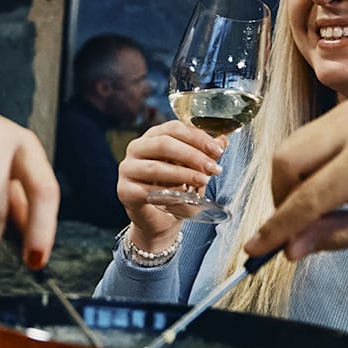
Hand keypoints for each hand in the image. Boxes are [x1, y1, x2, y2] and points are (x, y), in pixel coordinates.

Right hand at [116, 120, 225, 247]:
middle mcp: (136, 149)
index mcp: (152, 137)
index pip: (174, 128)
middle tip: (213, 168)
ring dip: (183, 174)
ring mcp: (128, 169)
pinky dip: (167, 194)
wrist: (160, 219)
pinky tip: (182, 196)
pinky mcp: (125, 191)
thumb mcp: (194, 169)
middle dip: (192, 156)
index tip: (217, 151)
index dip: (197, 137)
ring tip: (203, 181)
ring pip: (156, 168)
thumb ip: (205, 154)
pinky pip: (147, 190)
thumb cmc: (176, 188)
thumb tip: (223, 140)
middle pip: (163, 144)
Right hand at [245, 101, 347, 259]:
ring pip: (289, 150)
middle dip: (280, 200)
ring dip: (288, 184)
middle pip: (285, 163)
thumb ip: (335, 236)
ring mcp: (347, 114)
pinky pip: (304, 141)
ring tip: (310, 212)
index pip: (307, 198)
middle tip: (291, 231)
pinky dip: (301, 169)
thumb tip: (290, 248)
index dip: (278, 227)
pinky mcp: (346, 112)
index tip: (254, 249)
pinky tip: (320, 190)